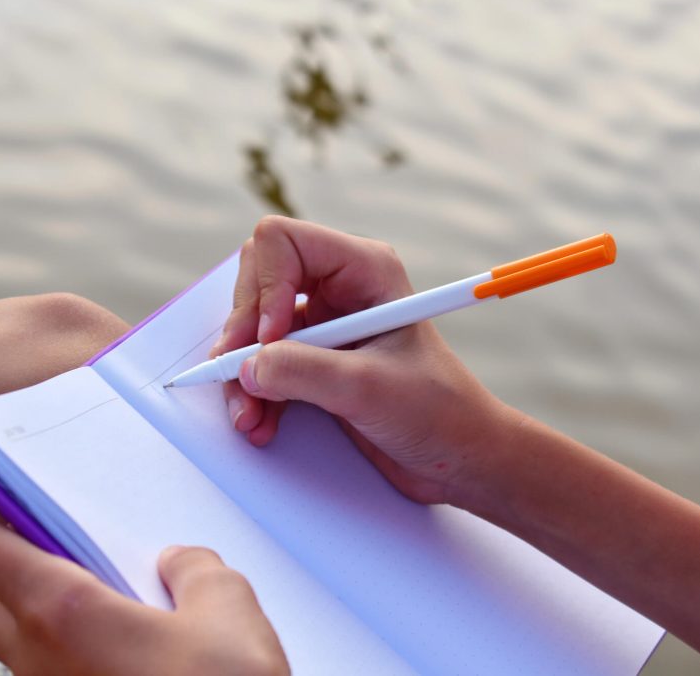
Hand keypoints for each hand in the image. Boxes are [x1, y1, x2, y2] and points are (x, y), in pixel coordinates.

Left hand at [0, 461, 288, 675]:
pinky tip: (122, 627)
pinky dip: (61, 635)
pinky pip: (46, 666)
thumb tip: (179, 564)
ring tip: (91, 573)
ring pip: (7, 636)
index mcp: (63, 615)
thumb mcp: (228, 608)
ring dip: (25, 597)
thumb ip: (197, 569)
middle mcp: (40, 660)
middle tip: (32, 521)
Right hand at [213, 216, 516, 506]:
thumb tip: (247, 367)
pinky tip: (260, 423)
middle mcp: (338, 287)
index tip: (270, 339)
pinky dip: (251, 392)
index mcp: (363, 269)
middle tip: (239, 376)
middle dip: (242, 333)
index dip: (265, 288)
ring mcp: (323, 326)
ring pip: (252, 328)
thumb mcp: (367, 389)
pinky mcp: (314, 362)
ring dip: (240, 372)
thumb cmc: (438, 411)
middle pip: (256, 282)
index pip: (283, 243)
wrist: (460, 457)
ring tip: (248, 417)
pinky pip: (261, 364)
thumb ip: (303, 371)